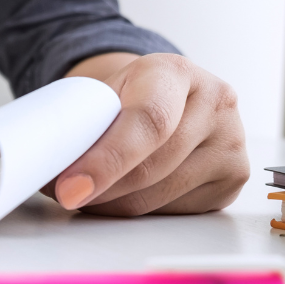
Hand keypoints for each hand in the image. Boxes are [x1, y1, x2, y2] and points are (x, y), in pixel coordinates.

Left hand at [51, 53, 248, 214]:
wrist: (167, 96)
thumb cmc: (131, 97)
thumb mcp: (106, 92)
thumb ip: (84, 123)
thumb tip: (50, 169)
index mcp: (176, 71)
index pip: (148, 121)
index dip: (106, 160)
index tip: (70, 188)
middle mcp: (216, 101)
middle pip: (152, 167)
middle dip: (100, 190)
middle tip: (64, 194)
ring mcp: (232, 142)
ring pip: (159, 197)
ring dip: (113, 204)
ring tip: (89, 191)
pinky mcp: (234, 178)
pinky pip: (175, 212)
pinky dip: (140, 212)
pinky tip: (126, 194)